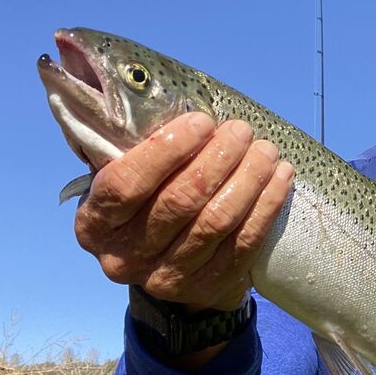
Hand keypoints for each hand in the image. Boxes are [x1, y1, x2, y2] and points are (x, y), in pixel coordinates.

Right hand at [74, 112, 294, 312]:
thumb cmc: (145, 204)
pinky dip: (266, 206)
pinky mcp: (208, 287)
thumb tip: (147, 87)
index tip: (201, 122)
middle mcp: (126, 256)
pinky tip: (280, 178)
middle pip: (179, 202)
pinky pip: (245, 242)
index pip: (126, 184)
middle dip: (217, 159)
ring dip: (248, 179)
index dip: (166, 151)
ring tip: (265, 150)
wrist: (167, 269)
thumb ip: (127, 143)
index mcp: (95, 224)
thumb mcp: (124, 178)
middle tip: (241, 130)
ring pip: (216, 221)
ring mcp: (168, 278)